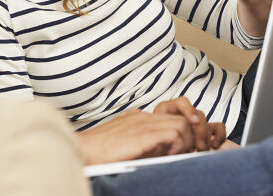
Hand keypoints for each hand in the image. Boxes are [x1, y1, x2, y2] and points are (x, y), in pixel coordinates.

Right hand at [79, 99, 225, 164]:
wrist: (83, 150)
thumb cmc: (98, 152)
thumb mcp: (123, 143)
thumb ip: (140, 142)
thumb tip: (158, 153)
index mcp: (137, 118)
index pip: (170, 117)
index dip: (181, 133)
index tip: (181, 150)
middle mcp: (143, 116)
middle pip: (180, 118)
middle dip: (189, 137)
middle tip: (185, 154)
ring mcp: (144, 122)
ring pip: (182, 124)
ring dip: (186, 142)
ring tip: (178, 156)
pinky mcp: (145, 132)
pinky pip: (175, 132)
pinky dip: (178, 145)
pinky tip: (169, 156)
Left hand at [153, 97, 225, 150]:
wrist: (154, 149)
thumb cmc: (152, 143)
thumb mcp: (153, 138)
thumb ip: (161, 137)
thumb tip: (169, 145)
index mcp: (166, 109)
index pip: (181, 102)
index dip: (189, 110)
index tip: (193, 122)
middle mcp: (181, 113)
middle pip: (197, 114)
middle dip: (200, 131)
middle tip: (199, 146)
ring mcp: (193, 120)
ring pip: (206, 121)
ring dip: (206, 136)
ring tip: (202, 150)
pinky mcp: (203, 129)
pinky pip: (217, 127)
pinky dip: (218, 135)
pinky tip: (214, 146)